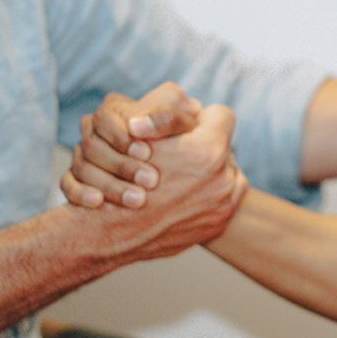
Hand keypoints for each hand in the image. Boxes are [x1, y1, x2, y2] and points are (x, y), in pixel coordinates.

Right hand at [61, 81, 202, 207]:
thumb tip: (138, 126)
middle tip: (150, 182)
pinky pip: (67, 183)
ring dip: (109, 184)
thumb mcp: (184, 122)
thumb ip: (168, 117)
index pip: (105, 118)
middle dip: (121, 166)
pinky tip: (98, 203)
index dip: (122, 136)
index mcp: (116, 109)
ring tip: (136, 200)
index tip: (147, 153)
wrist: (184, 167)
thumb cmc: (186, 136)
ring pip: (82, 167)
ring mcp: (84, 155)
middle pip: (92, 145)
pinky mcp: (78, 178)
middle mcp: (95, 130)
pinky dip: (80, 193)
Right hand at [97, 103, 247, 262]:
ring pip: (227, 173)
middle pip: (225, 147)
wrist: (110, 231)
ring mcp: (222, 206)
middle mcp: (222, 180)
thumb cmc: (120, 178)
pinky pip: (224, 199)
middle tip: (183, 152)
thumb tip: (194, 106)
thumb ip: (172, 118)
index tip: (189, 125)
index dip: (202, 117)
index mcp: (207, 152)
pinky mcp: (217, 224)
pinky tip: (184, 195)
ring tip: (183, 175)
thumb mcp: (141, 135)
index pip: (220, 115)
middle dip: (206, 147)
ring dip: (209, 172)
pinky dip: (208, 195)